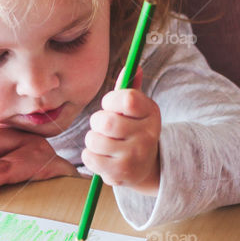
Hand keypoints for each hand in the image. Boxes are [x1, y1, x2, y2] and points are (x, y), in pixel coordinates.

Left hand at [82, 67, 160, 192]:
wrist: (145, 166)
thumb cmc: (133, 130)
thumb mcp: (137, 109)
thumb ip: (130, 88)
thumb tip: (133, 66)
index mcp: (151, 113)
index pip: (126, 98)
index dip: (110, 100)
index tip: (110, 106)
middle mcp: (147, 135)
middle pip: (104, 121)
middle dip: (96, 122)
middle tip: (104, 127)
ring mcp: (134, 156)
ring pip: (93, 140)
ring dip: (92, 140)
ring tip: (105, 143)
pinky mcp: (120, 174)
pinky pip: (88, 157)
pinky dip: (89, 155)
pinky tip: (103, 156)